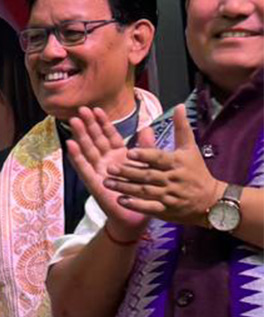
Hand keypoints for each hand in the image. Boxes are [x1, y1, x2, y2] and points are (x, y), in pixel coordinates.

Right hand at [64, 105, 150, 243]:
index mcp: (119, 156)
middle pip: (95, 139)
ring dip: (80, 135)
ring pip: (87, 150)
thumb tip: (147, 128)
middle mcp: (106, 162)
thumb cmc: (142, 193)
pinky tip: (70, 144)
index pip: (109, 135)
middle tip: (80, 109)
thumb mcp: (147, 166)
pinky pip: (83, 168)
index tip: (96, 109)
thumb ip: (146, 147)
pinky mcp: (93, 183)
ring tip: (73, 121)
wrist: (137, 216)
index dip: (103, 122)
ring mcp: (98, 171)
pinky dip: (76, 157)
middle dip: (88, 124)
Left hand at [104, 104, 224, 227]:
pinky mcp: (165, 210)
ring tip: (106, 182)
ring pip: (144, 191)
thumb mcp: (190, 149)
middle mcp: (172, 179)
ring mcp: (168, 196)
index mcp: (177, 163)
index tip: (129, 152)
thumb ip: (181, 128)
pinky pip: (149, 208)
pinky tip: (120, 200)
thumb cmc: (196, 171)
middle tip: (109, 168)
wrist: (210, 200)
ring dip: (125, 188)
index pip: (159, 158)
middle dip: (128, 172)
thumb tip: (179, 106)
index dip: (145, 155)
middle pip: (147, 175)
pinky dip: (135, 205)